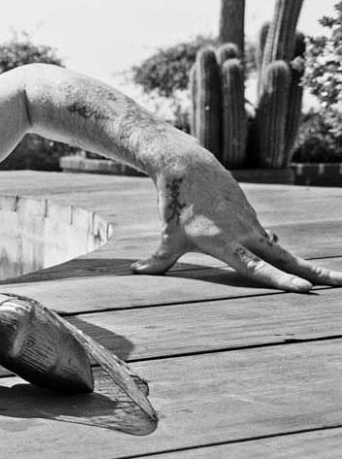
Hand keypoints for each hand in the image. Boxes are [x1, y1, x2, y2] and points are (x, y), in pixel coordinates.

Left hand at [132, 153, 341, 290]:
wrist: (189, 169)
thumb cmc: (176, 206)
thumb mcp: (166, 237)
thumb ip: (157, 260)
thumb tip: (136, 272)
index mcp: (226, 244)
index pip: (257, 269)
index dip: (280, 280)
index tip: (305, 289)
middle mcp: (245, 235)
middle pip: (286, 259)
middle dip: (314, 272)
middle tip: (340, 284)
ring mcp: (252, 226)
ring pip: (282, 250)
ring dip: (304, 264)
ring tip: (332, 280)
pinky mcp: (253, 218)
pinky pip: (268, 240)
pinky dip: (276, 251)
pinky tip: (282, 256)